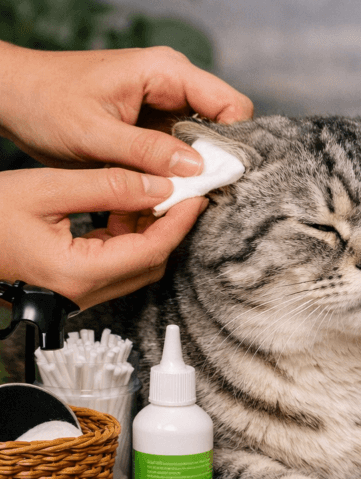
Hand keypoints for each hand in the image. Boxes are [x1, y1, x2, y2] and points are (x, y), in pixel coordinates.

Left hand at [0, 42, 252, 176]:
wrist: (11, 96)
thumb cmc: (44, 103)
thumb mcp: (93, 134)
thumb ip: (147, 151)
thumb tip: (198, 170)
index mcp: (165, 71)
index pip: (232, 105)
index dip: (234, 143)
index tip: (220, 179)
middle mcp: (173, 83)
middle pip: (223, 126)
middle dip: (213, 163)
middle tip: (194, 196)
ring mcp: (166, 102)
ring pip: (203, 143)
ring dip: (192, 172)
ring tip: (172, 197)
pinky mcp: (155, 122)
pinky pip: (182, 150)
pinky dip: (175, 173)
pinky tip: (159, 190)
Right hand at [0, 167, 205, 308]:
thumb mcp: (45, 190)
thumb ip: (106, 187)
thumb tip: (160, 184)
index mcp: (79, 273)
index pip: (152, 250)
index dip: (180, 221)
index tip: (197, 195)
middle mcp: (85, 292)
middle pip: (152, 263)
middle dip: (171, 226)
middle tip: (182, 191)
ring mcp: (81, 294)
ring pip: (138, 266)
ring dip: (150, 232)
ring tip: (149, 193)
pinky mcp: (76, 285)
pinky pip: (118, 266)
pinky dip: (128, 238)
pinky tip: (121, 209)